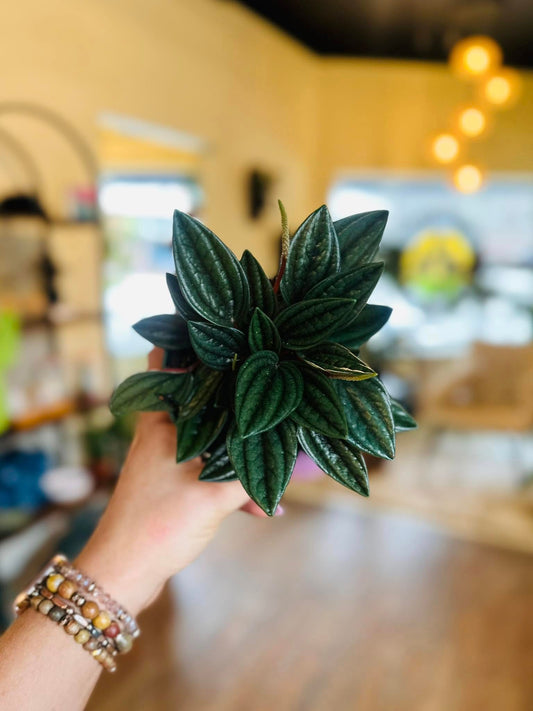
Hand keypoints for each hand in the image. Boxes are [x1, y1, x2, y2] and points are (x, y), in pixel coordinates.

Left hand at [76, 348, 277, 615]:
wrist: (123, 575)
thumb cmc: (159, 525)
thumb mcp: (213, 495)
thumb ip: (253, 471)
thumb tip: (296, 454)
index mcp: (161, 422)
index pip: (165, 364)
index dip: (188, 344)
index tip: (224, 332)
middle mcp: (161, 433)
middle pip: (199, 400)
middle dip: (235, 399)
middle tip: (269, 389)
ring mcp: (166, 459)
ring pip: (210, 438)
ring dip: (240, 449)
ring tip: (277, 458)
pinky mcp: (173, 484)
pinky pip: (209, 470)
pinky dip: (233, 482)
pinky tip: (263, 507)